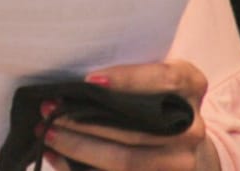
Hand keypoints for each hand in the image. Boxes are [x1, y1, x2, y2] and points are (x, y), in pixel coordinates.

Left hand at [42, 61, 217, 170]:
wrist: (181, 148)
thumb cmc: (153, 103)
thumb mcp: (151, 80)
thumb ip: (126, 78)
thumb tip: (74, 84)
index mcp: (191, 85)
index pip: (164, 78)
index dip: (127, 79)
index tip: (88, 80)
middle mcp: (193, 126)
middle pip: (136, 126)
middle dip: (85, 119)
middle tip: (49, 108)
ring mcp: (183, 162)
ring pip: (126, 159)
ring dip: (78, 147)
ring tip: (47, 133)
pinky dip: (80, 169)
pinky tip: (57, 158)